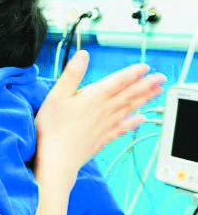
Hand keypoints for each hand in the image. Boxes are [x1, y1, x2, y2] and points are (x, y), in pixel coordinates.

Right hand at [35, 51, 165, 183]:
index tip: (145, 67)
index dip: (132, 73)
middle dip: (146, 84)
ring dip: (145, 99)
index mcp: (93, 97)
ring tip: (158, 92)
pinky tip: (142, 119)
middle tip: (161, 77)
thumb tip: (83, 55)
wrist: (58, 159)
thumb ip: (72, 74)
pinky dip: (134, 122)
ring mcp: (106, 125)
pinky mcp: (104, 138)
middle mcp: (104, 110)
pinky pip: (124, 128)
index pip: (118, 81)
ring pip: (130, 109)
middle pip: (129, 94)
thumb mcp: (56, 95)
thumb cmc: (53, 128)